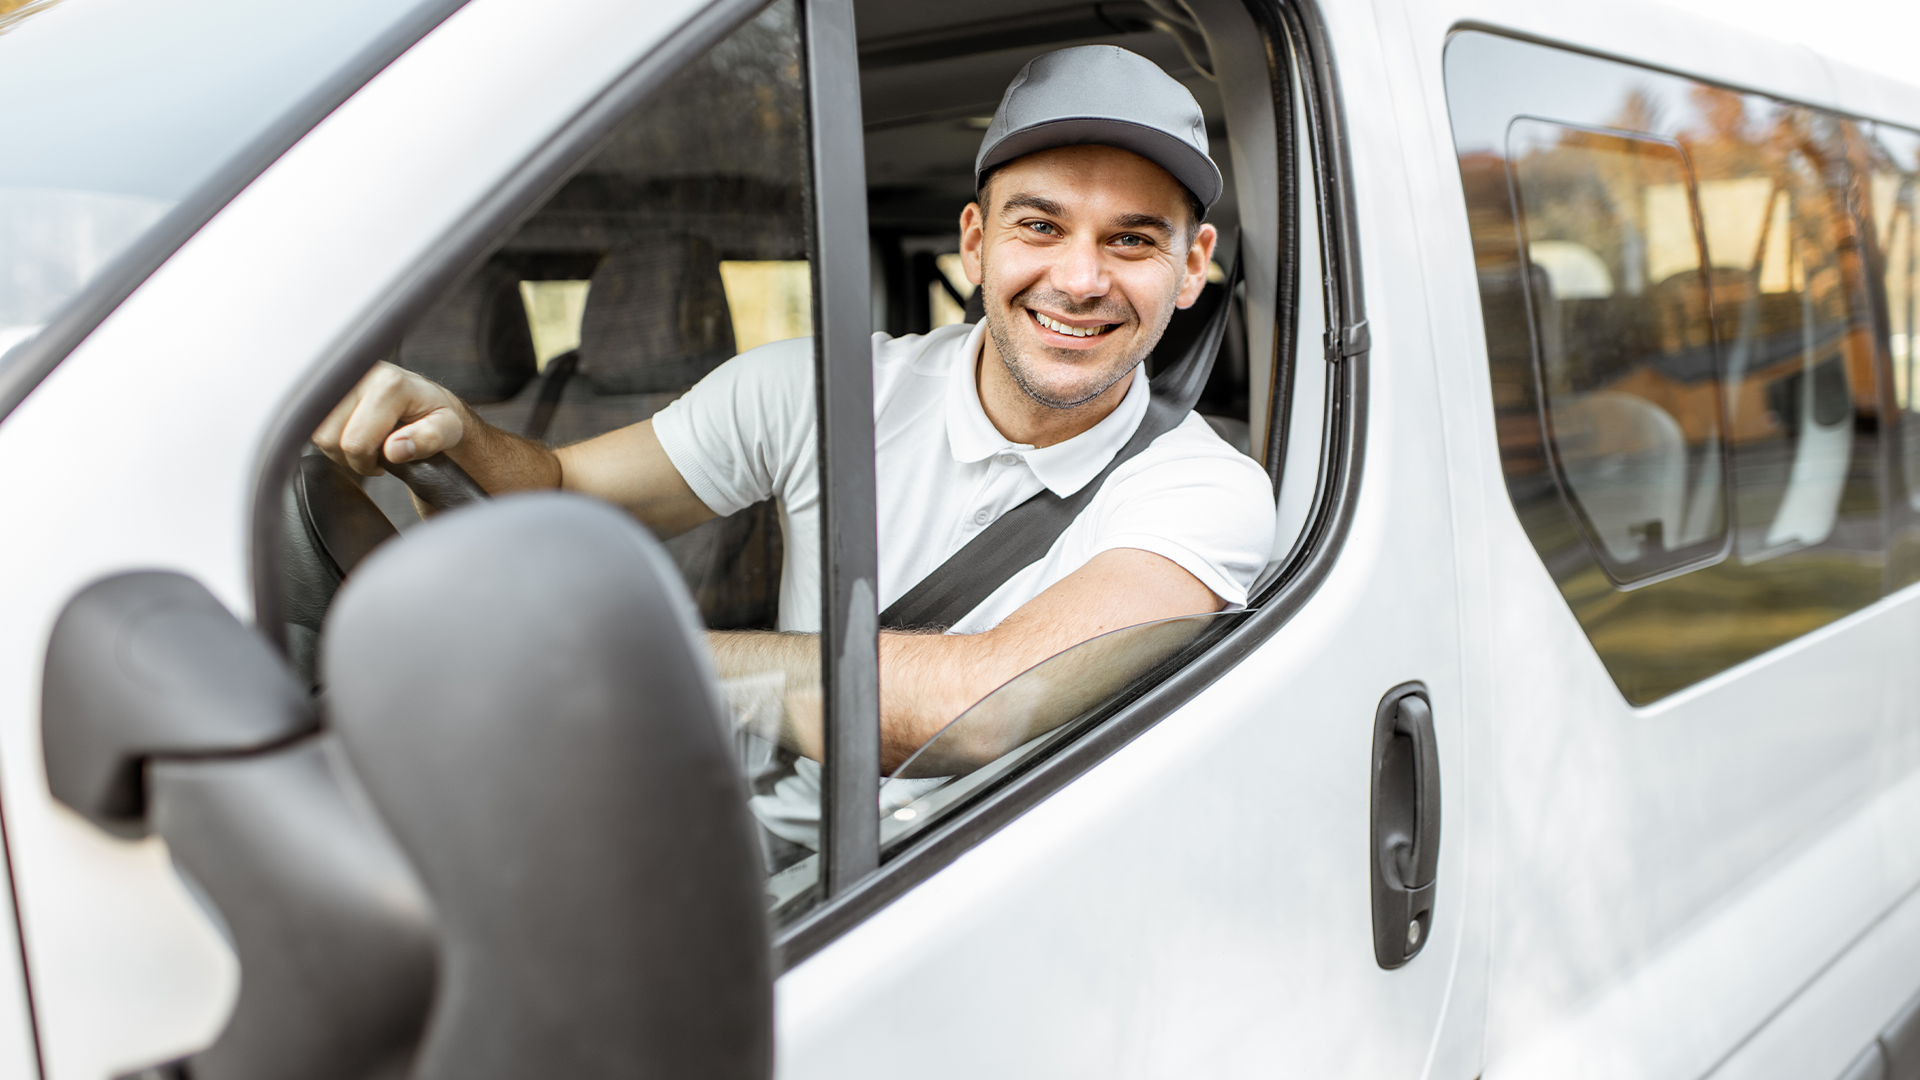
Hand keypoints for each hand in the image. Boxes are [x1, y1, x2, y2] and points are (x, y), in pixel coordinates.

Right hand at [312, 361, 465, 475]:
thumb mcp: (448, 429)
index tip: (389, 458)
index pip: (356, 442)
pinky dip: (331, 436)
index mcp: (389, 384)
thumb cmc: (434, 414)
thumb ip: (429, 439)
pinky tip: (353, 431)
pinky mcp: (325, 383)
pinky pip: (311, 424)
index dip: (368, 462)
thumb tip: (395, 449)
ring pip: (316, 432)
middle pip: (329, 438)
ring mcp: (338, 376)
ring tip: (366, 441)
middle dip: (351, 457)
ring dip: (339, 447)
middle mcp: (359, 374)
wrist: (423, 397)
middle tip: (376, 453)